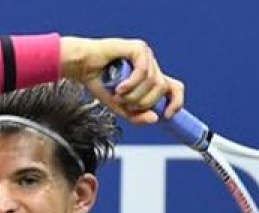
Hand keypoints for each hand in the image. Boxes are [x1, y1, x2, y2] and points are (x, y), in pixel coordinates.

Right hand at [63, 37, 184, 123]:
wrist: (82, 66)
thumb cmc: (99, 82)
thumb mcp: (119, 107)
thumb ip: (136, 116)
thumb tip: (155, 119)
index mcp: (151, 78)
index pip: (176, 89)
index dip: (176, 103)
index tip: (166, 116)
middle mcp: (152, 65)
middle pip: (162, 88)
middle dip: (144, 102)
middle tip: (125, 103)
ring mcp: (146, 55)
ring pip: (153, 81)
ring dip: (134, 94)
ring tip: (118, 94)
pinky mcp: (138, 48)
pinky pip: (143, 71)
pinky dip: (131, 83)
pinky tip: (119, 88)